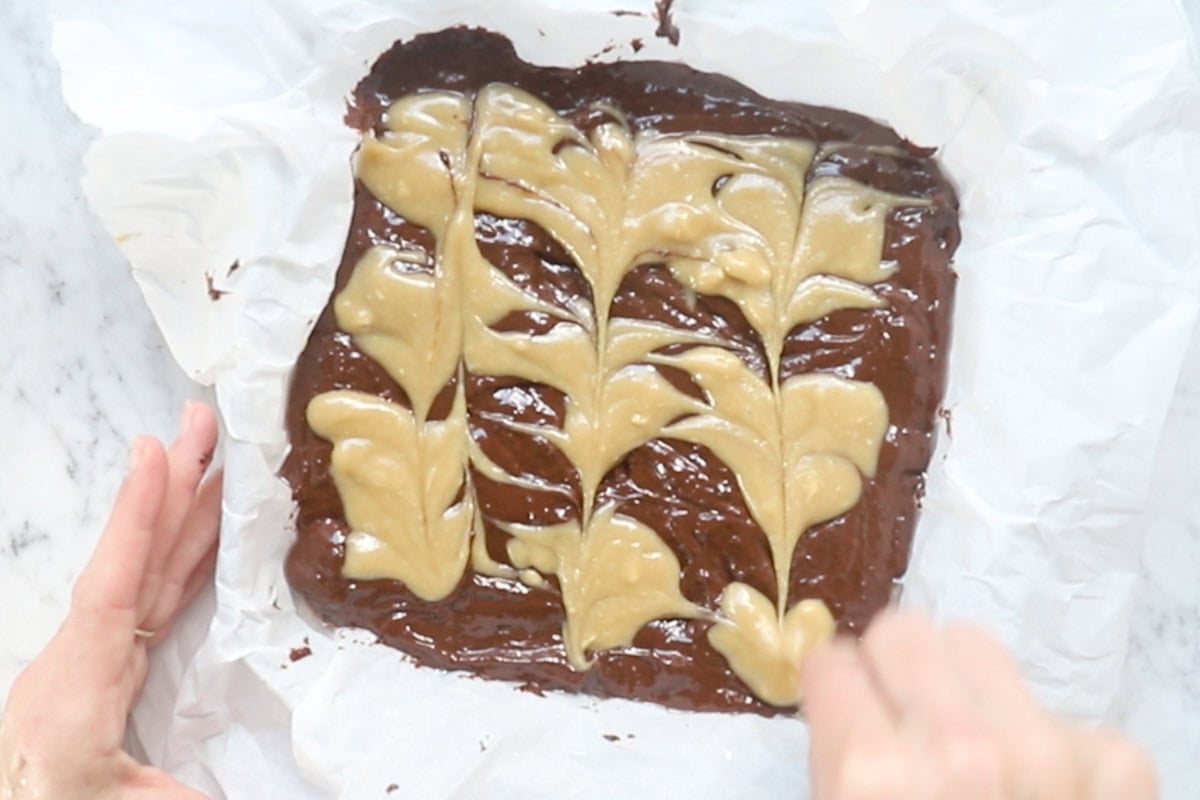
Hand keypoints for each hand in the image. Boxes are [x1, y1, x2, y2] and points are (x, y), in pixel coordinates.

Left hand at [0, 402, 220, 798]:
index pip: (112, 589)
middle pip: (135, 559)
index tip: (151, 455)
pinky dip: (181, 557)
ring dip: (181, 511)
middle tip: (199, 424)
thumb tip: (256, 787)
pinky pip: (152, 597)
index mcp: (79, 689)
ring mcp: (96, 660)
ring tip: (210, 456)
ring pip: (147, 571)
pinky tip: (204, 531)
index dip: (134, 521)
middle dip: (170, 486)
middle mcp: (85, 658)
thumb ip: (182, 794)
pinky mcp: (111, 669)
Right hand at [801, 610, 1156, 799]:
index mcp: (869, 774)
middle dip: (896, 675)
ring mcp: (1045, 749)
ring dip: (968, 694)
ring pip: (976, 645)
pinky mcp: (1116, 765)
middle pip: (904, 632)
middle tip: (907, 727)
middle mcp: (956, 746)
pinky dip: (1049, 748)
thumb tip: (840, 687)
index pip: (832, 660)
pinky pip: (1060, 711)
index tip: (849, 717)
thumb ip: (840, 760)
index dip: (838, 695)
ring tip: (976, 758)